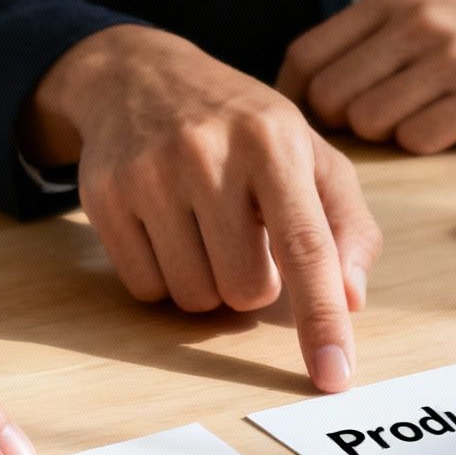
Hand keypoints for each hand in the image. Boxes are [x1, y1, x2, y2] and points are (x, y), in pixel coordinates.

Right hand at [21, 26, 382, 391]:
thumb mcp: (308, 154)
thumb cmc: (242, 127)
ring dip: (207, 282)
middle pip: (244, 289)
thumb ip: (346, 223)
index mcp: (274, 142)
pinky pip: (145, 289)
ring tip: (203, 229)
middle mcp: (209, 154)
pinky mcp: (104, 197)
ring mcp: (150, 175)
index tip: (333, 377)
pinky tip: (165, 230)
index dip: (322, 318)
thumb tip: (351, 298)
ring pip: (193, 297)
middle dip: (251, 281)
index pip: (306, 247)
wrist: (140, 77)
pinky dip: (163, 277)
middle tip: (242, 235)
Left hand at [276, 0, 455, 153]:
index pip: (305, 56)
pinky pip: (418, 140)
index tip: (308, 126)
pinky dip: (428, 145)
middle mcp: (419, 20)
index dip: (295, 100)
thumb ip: (373, 41)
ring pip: (369, 123)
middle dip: (343, 127)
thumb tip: (298, 90)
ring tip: (426, 121)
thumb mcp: (434, 15)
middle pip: (328, 97)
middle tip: (380, 129)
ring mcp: (454, 56)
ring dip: (390, 137)